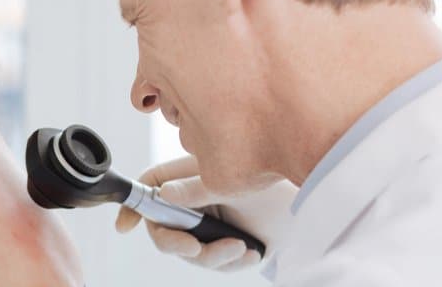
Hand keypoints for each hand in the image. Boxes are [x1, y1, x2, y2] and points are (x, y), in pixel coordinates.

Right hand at [115, 155, 296, 270]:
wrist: (316, 210)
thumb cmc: (277, 185)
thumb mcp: (230, 184)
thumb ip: (193, 190)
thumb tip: (162, 193)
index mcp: (192, 177)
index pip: (152, 187)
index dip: (134, 205)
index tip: (125, 225)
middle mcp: (197, 202)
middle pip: (164, 227)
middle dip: (177, 243)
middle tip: (194, 248)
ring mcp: (211, 226)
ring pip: (189, 251)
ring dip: (212, 255)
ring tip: (239, 247)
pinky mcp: (226, 246)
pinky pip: (214, 264)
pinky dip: (231, 262)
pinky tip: (251, 252)